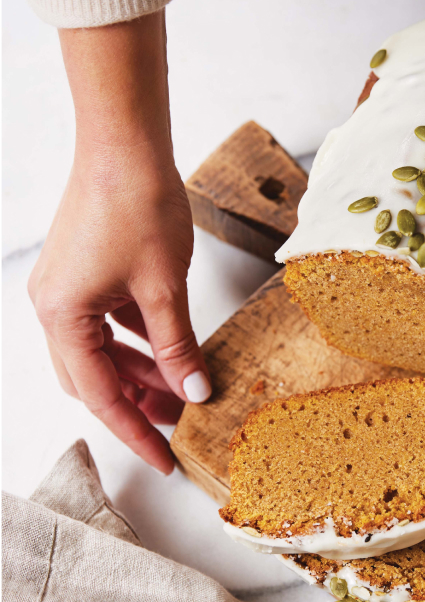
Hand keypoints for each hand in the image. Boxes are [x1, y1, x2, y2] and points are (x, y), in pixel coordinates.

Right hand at [28, 12, 209, 474]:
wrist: (125, 141)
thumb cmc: (138, 204)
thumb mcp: (165, 288)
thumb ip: (177, 347)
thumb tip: (195, 392)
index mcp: (63, 317)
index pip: (100, 396)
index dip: (136, 432)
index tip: (165, 460)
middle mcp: (53, 307)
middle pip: (93, 379)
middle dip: (136, 406)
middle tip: (180, 427)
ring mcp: (65, 289)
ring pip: (101, 354)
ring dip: (139, 375)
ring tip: (184, 392)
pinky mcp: (81, 273)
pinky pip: (106, 325)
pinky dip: (135, 344)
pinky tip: (169, 353)